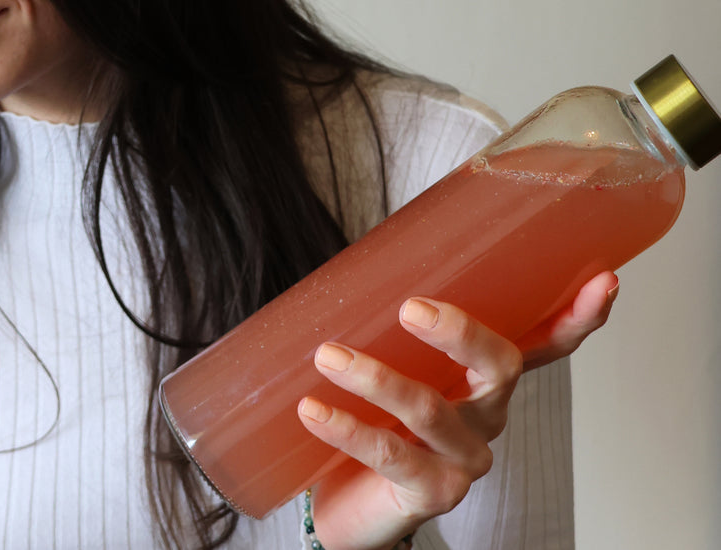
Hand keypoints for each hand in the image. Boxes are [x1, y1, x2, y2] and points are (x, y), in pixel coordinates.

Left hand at [297, 272, 618, 549]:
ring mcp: (463, 457)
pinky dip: (347, 427)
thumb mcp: (389, 370)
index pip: (544, 346)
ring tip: (329, 357)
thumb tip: (352, 272)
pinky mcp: (431, 491)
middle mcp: (486, 416)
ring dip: (376, 379)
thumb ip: (388, 332)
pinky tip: (313, 410)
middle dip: (461, 334)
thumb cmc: (374, 423)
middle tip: (411, 309)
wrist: (348, 505)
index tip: (602, 282)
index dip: (576, 318)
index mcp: (483, 380)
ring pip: (431, 409)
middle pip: (498, 368)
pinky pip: (391, 454)